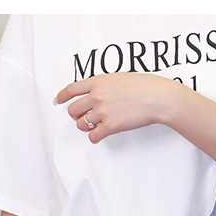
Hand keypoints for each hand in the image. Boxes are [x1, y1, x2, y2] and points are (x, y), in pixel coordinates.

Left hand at [55, 73, 182, 143]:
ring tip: (95, 126)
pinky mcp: (110, 126)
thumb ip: (105, 85)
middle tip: (83, 118)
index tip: (58, 101)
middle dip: (76, 115)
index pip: (71, 89)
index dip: (62, 96)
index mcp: (98, 82)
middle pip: (73, 109)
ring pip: (81, 124)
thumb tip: (98, 94)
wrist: (156, 98)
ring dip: (85, 127)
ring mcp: (102, 111)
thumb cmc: (144, 87)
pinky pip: (93, 136)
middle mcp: (96, 96)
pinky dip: (94, 137)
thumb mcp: (119, 78)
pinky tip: (100, 135)